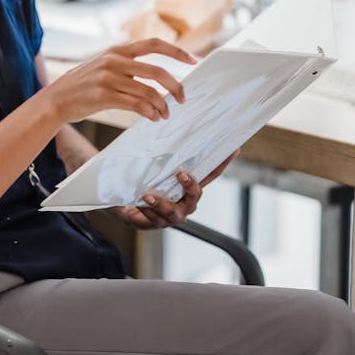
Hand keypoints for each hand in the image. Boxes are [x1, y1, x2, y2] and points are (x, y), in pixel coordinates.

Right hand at [42, 38, 194, 125]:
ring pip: (148, 91)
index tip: (193, 60)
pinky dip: (149, 112)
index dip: (176, 51)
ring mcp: (108, 78)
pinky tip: (153, 117)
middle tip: (182, 98)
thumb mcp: (103, 66)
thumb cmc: (82, 86)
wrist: (54, 100)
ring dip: (162, 105)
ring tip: (165, 113)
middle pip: (156, 70)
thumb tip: (156, 77)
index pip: (153, 44)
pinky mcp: (104, 96)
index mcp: (117, 50)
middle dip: (175, 85)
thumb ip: (127, 66)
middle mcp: (114, 60)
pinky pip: (136, 104)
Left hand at [117, 150, 239, 229]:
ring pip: (172, 212)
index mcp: (189, 189)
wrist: (121, 205)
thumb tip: (168, 130)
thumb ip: (165, 157)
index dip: (222, 163)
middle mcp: (184, 203)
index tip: (233, 148)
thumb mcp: (155, 169)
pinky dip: (146, 212)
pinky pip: (153, 220)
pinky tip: (138, 205)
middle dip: (190, 186)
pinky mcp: (154, 224)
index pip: (210, 175)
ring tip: (148, 196)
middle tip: (180, 174)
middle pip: (195, 196)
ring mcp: (171, 216)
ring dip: (161, 203)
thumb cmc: (144, 183)